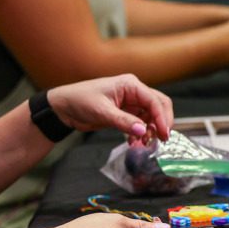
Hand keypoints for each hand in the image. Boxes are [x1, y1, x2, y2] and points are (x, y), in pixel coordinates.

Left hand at [46, 74, 172, 139]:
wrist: (64, 107)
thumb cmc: (79, 101)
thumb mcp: (102, 112)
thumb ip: (123, 121)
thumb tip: (142, 130)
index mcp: (130, 85)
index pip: (154, 100)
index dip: (162, 118)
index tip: (164, 134)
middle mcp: (134, 92)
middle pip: (158, 105)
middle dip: (162, 122)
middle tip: (162, 139)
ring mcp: (131, 102)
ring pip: (151, 115)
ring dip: (151, 129)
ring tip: (144, 142)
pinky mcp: (126, 113)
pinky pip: (141, 122)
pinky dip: (141, 133)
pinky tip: (134, 141)